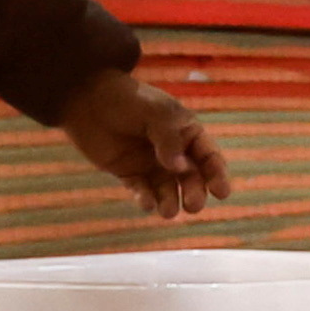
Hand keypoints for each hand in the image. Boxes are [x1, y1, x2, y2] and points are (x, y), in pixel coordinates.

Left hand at [62, 73, 230, 218]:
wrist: (88, 98)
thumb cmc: (129, 99)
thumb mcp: (156, 113)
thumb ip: (169, 139)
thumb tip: (180, 168)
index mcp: (187, 133)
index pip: (208, 157)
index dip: (217, 174)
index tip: (221, 192)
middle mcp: (173, 151)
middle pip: (190, 178)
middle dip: (194, 192)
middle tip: (193, 206)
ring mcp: (150, 164)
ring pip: (167, 188)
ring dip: (170, 201)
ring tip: (168, 212)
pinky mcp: (128, 173)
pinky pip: (141, 189)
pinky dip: (145, 198)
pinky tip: (146, 204)